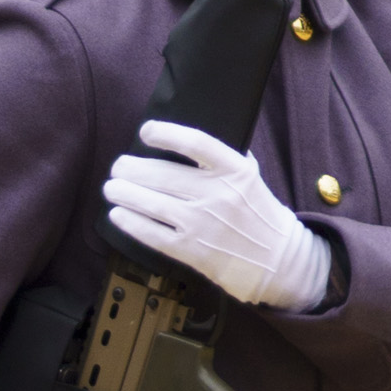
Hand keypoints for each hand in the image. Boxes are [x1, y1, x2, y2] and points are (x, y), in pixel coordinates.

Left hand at [102, 117, 332, 312]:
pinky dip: (131, 223)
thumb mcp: (249, 176)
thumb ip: (222, 158)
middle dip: (131, 169)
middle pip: (163, 175)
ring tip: (112, 188)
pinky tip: (118, 214)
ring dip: (124, 193)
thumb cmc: (258, 212)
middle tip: (118, 167)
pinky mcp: (193, 250)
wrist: (278, 259)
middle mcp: (218, 195)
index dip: (166, 134)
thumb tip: (183, 139)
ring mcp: (204, 224)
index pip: (196, 143)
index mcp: (235, 170)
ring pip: (152, 203)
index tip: (146, 131)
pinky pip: (153, 234)